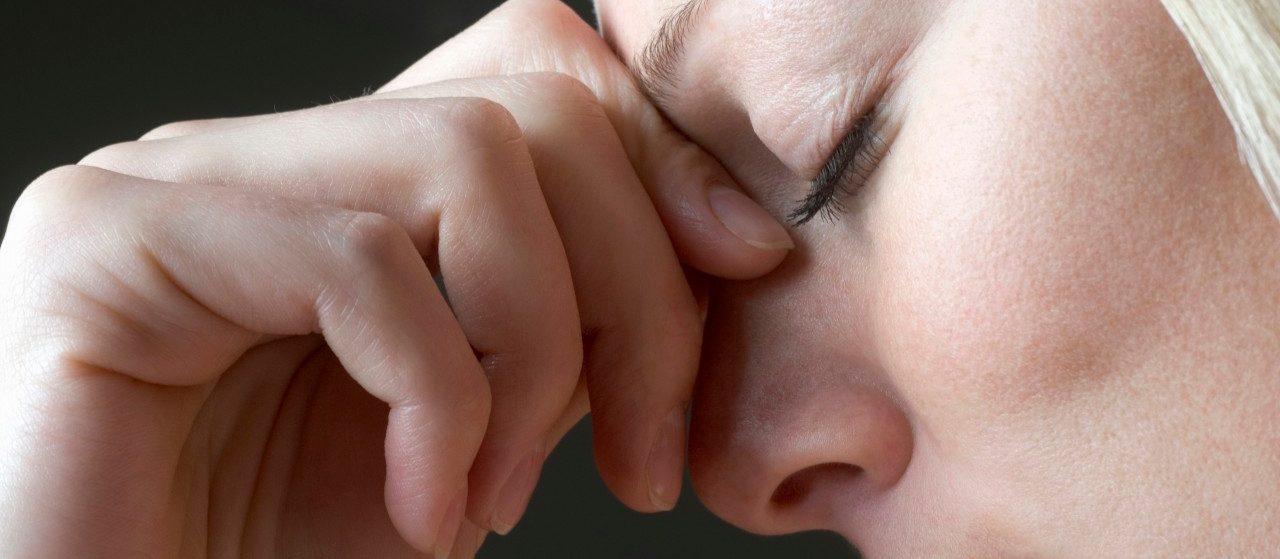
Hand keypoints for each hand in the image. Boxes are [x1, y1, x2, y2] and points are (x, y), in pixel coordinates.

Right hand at [0, 1, 793, 557]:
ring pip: (463, 159)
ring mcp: (170, 182)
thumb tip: (715, 239)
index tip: (741, 271)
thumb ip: (566, 315)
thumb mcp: (477, 425)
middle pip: (526, 110)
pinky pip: (362, 266)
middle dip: (634, 288)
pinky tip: (421, 511)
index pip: (531, 76)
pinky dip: (439, 404)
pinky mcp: (104, 245)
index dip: (659, 162)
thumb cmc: (280, 554)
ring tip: (498, 503)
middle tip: (642, 457)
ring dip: (538, 356)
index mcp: (334, 184)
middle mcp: (253, 156)